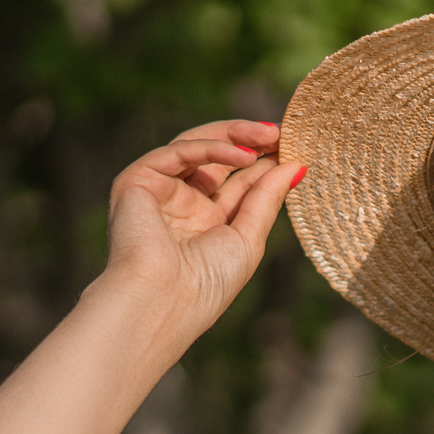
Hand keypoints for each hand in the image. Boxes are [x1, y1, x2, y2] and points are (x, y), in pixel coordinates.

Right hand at [100, 119, 300, 330]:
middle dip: (250, 141)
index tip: (295, 145)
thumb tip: (296, 166)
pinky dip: (211, 149)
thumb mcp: (248, 238)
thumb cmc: (207, 283)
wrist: (163, 301)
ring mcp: (158, 190)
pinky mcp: (136, 181)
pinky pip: (177, 153)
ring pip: (196, 146)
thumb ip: (267, 199)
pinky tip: (244, 155)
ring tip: (270, 135)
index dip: (266, 161)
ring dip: (234, 136)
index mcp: (207, 222)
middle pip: (217, 158)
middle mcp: (181, 203)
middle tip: (282, 131)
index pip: (239, 181)